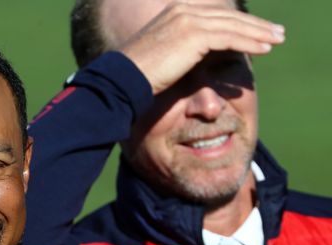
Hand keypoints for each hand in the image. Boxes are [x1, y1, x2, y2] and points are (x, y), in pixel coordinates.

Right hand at [119, 1, 284, 94]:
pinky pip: (230, 38)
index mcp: (175, 11)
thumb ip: (180, 48)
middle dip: (255, 24)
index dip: (239, 22)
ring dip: (259, 32)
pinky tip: (265, 48)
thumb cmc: (138, 74)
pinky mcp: (194, 35)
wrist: (123, 78)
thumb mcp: (161, 53)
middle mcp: (183, 10)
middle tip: (275, 32)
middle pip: (228, 15)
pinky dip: (250, 42)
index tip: (256, 30)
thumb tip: (196, 57)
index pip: (215, 14)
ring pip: (233, 25)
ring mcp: (189, 20)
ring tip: (277, 40)